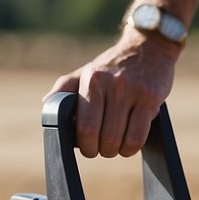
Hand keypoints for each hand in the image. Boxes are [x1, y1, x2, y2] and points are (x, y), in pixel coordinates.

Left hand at [45, 29, 179, 158]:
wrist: (148, 48)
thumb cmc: (113, 66)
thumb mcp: (86, 71)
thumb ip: (65, 88)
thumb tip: (47, 104)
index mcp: (91, 80)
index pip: (84, 127)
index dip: (85, 145)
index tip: (88, 147)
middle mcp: (111, 85)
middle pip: (102, 137)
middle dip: (101, 150)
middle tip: (102, 148)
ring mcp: (133, 92)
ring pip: (120, 140)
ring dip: (117, 151)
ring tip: (117, 146)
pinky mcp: (151, 99)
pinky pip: (139, 137)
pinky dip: (131, 148)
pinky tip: (130, 144)